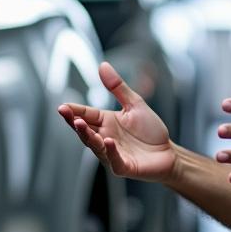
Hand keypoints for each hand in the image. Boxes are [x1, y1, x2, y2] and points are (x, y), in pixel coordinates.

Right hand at [58, 61, 176, 180]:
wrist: (168, 153)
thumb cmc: (150, 130)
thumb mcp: (134, 104)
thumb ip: (117, 87)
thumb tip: (102, 65)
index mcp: (106, 122)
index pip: (86, 114)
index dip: (74, 111)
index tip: (62, 106)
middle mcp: (105, 137)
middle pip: (85, 130)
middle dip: (74, 122)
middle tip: (65, 112)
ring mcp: (112, 153)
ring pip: (95, 145)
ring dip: (87, 135)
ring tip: (79, 124)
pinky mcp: (123, 166)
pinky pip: (114, 159)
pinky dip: (110, 151)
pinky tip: (107, 141)